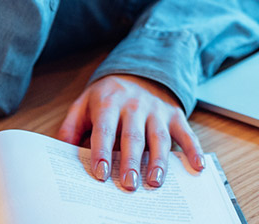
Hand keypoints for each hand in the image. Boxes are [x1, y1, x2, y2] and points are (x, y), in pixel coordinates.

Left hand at [58, 74, 204, 190]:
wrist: (139, 72)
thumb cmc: (108, 96)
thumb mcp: (84, 102)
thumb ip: (72, 125)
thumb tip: (61, 149)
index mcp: (109, 102)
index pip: (105, 129)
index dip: (102, 151)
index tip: (100, 173)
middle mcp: (135, 105)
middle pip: (133, 136)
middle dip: (131, 162)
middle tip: (128, 185)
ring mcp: (157, 110)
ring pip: (159, 137)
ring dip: (158, 160)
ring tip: (154, 182)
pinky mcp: (174, 115)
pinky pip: (186, 132)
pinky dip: (193, 149)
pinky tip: (196, 166)